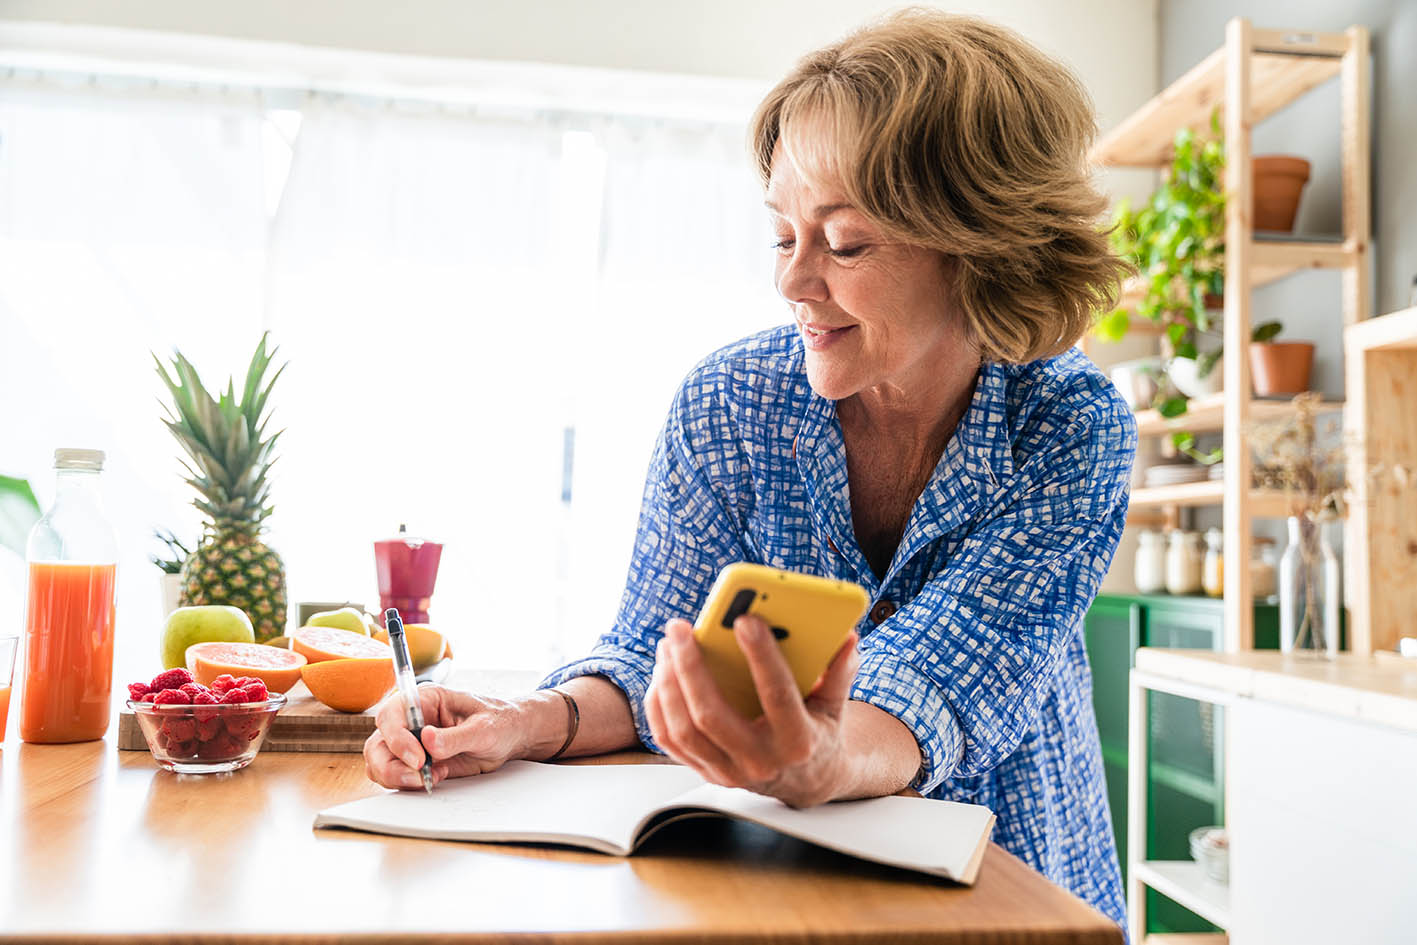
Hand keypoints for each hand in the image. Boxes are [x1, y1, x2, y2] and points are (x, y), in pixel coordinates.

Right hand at [362, 686, 531, 789]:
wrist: (511, 737)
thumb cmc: (500, 722)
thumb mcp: (484, 728)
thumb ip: (456, 736)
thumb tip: (428, 740)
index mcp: (426, 700)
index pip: (391, 715)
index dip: (397, 738)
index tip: (418, 758)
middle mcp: (413, 720)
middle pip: (378, 743)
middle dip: (391, 765)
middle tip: (418, 776)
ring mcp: (412, 742)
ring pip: (381, 762)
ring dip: (397, 777)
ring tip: (429, 779)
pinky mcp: (417, 762)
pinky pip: (396, 776)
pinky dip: (407, 784)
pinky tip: (434, 779)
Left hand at [644, 616, 859, 807]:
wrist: (807, 783)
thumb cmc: (818, 735)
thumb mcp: (835, 706)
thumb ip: (839, 672)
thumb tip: (847, 639)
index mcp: (798, 741)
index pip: (777, 695)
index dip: (762, 656)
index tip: (744, 620)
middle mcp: (760, 761)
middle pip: (712, 715)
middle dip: (691, 667)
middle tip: (681, 629)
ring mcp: (729, 772)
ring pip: (684, 729)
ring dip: (669, 684)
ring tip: (668, 647)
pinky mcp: (707, 773)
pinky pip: (670, 741)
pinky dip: (659, 706)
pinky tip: (662, 675)